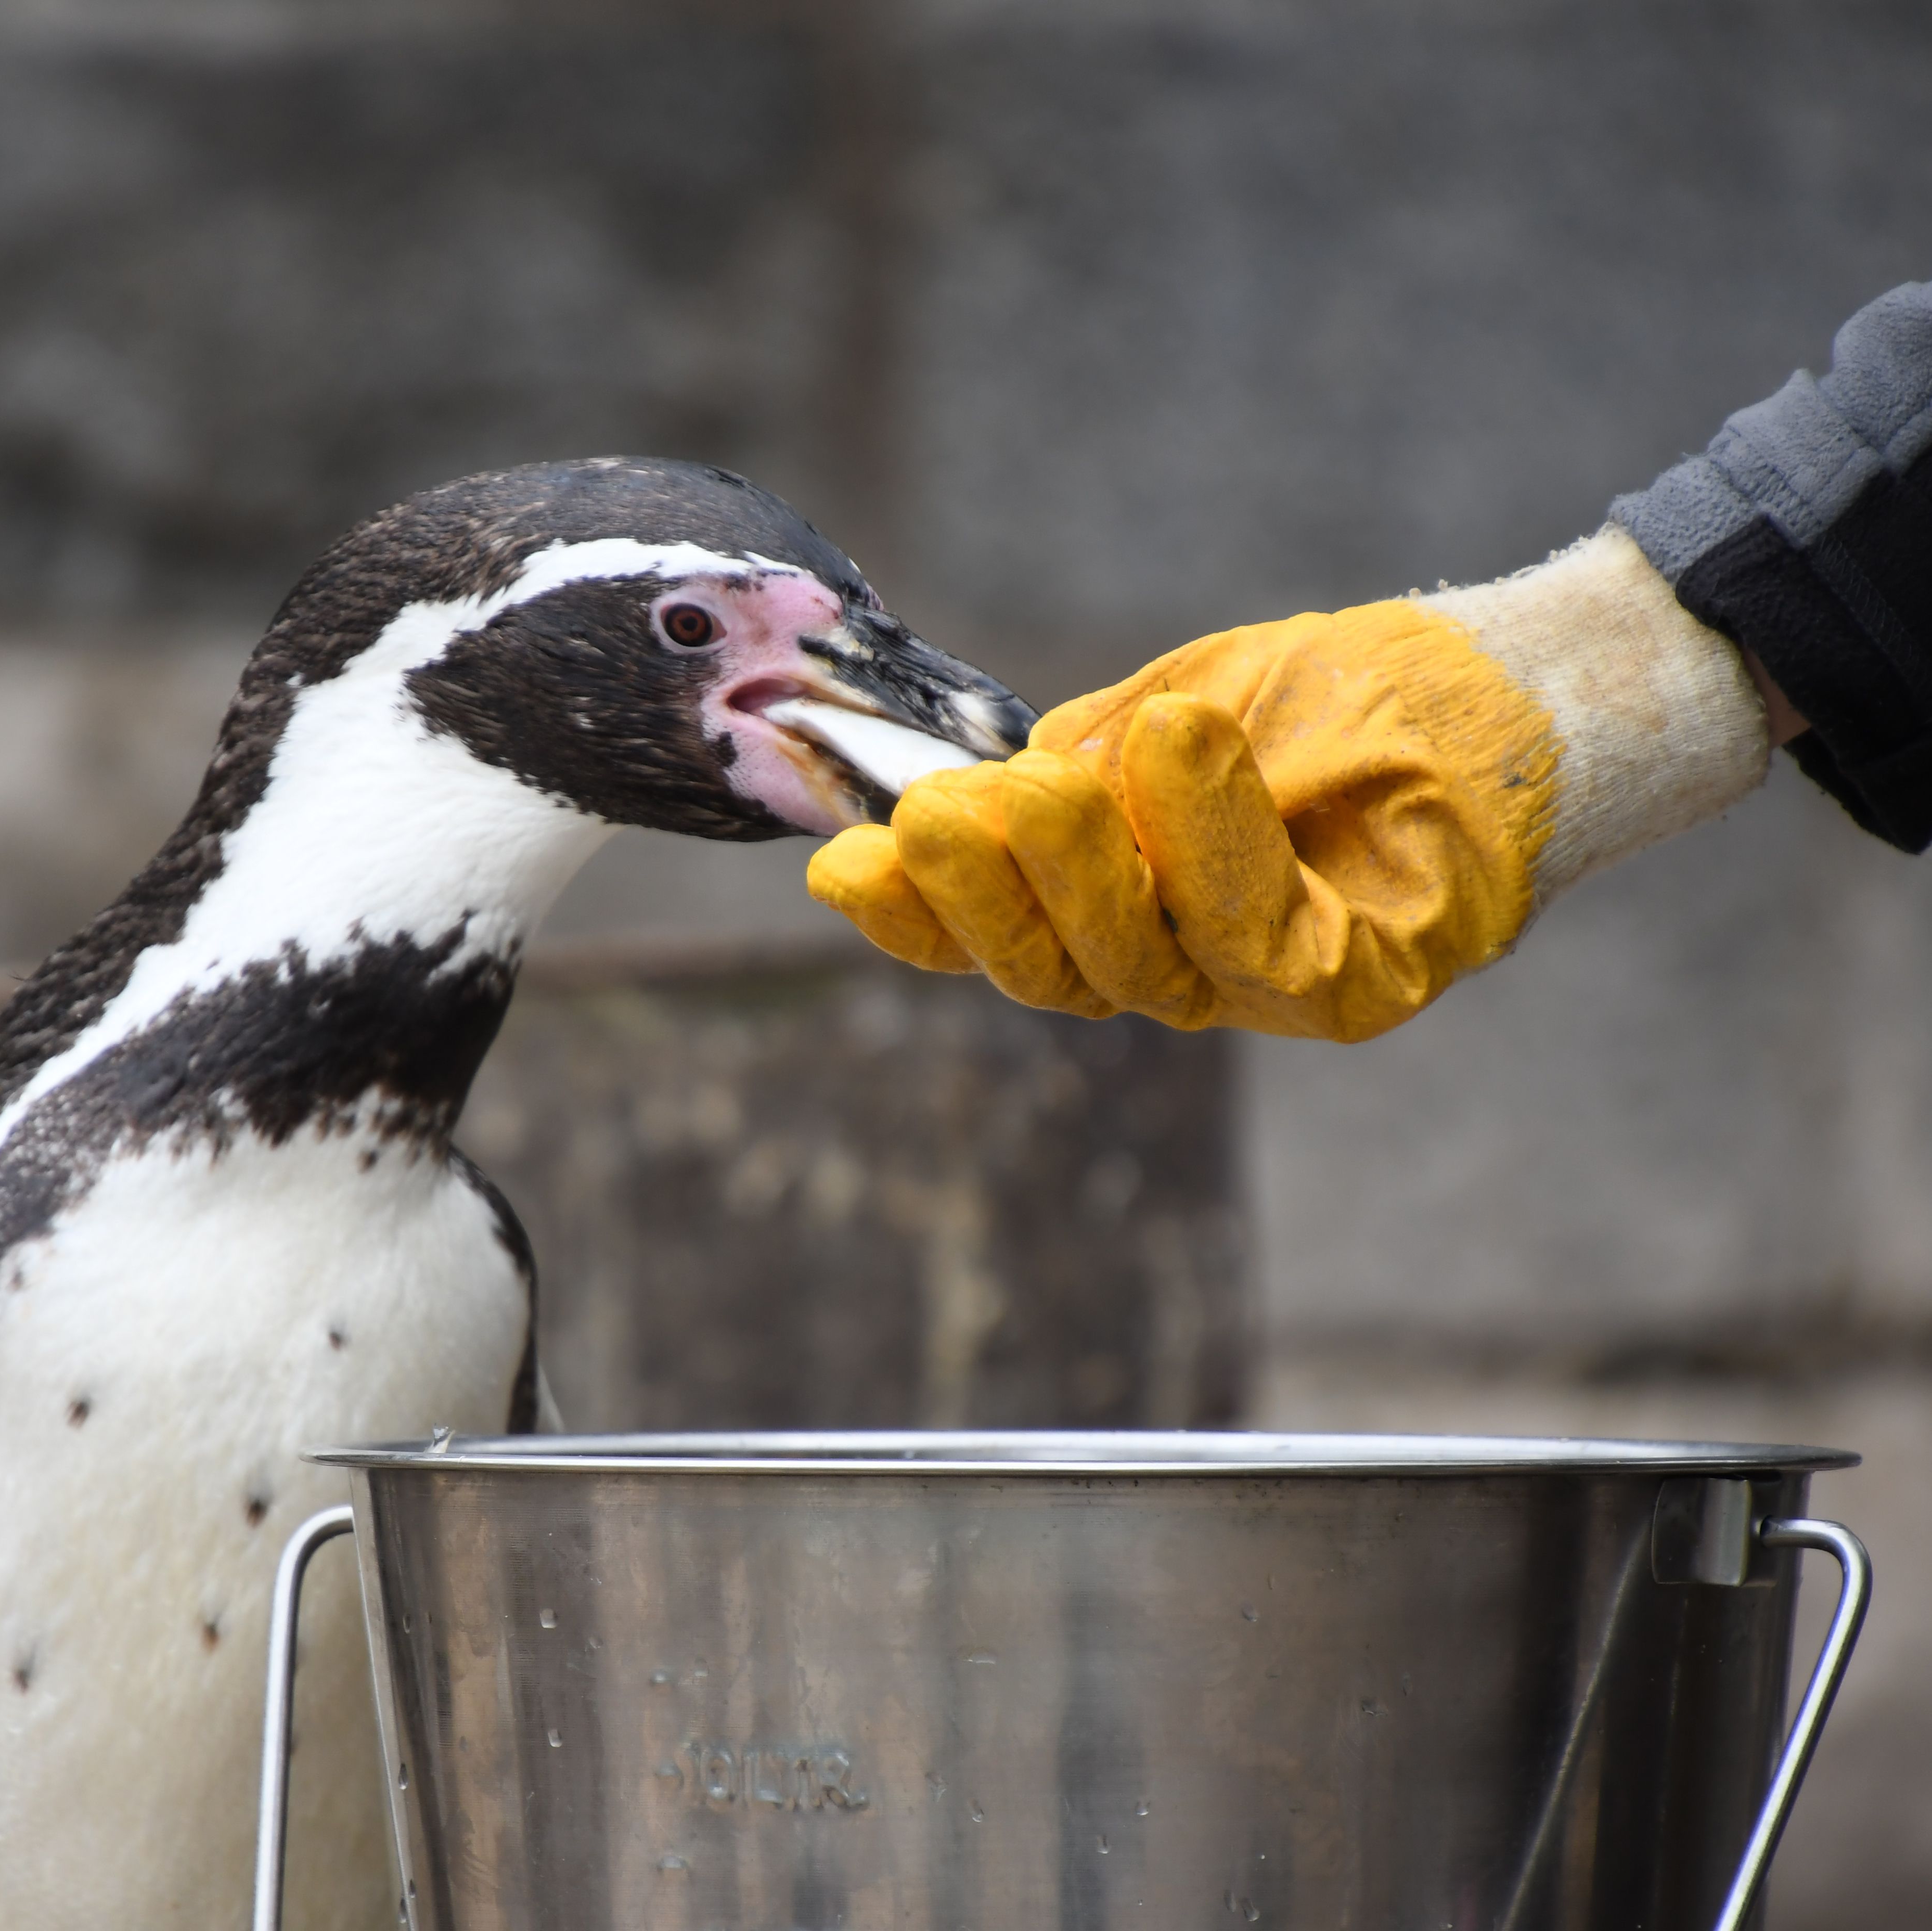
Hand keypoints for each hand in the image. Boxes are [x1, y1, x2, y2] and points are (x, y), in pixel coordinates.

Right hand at [809, 528, 1770, 1040]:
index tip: (843, 866)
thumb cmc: (1337, 700)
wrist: (1505, 689)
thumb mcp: (1170, 709)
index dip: (914, 916)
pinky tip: (1176, 748)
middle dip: (980, 894)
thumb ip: (1074, 766)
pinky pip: (1260, 936)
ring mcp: (1267, 986)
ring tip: (1045, 785)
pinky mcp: (1358, 980)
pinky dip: (1207, 845)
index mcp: (1117, 908)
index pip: (992, 937)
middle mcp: (1181, 965)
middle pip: (1049, 970)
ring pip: (1137, 966)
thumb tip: (959, 797)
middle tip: (941, 812)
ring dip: (1077, 872)